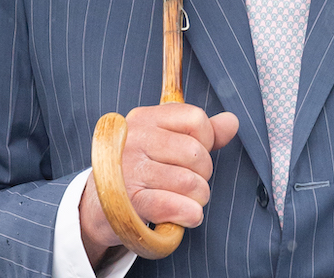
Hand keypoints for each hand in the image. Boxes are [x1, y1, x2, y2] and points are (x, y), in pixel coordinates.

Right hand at [79, 104, 237, 264]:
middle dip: (203, 174)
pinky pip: (172, 206)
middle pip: (196, 153)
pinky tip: (187, 216)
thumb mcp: (168, 143)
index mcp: (145, 118)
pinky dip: (189, 214)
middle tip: (190, 183)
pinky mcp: (126, 201)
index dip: (207, 141)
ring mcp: (128, 169)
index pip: (196, 119)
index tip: (195, 157)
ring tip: (186, 201)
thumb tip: (232, 121)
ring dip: (197, 199)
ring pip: (189, 182)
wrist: (101, 207)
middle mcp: (134, 138)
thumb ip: (202, 133)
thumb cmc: (143, 170)